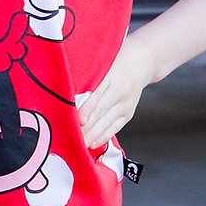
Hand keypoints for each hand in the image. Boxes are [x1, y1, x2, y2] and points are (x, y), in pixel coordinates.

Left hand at [79, 31, 158, 149]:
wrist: (141, 62)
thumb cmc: (113, 60)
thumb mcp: (101, 61)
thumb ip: (86, 73)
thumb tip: (63, 88)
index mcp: (111, 75)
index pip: (97, 94)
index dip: (87, 109)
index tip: (78, 120)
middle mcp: (120, 91)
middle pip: (101, 112)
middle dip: (86, 128)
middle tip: (71, 138)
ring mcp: (125, 104)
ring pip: (107, 123)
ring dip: (92, 135)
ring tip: (79, 145)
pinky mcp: (128, 113)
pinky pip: (115, 127)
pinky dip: (103, 136)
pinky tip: (92, 143)